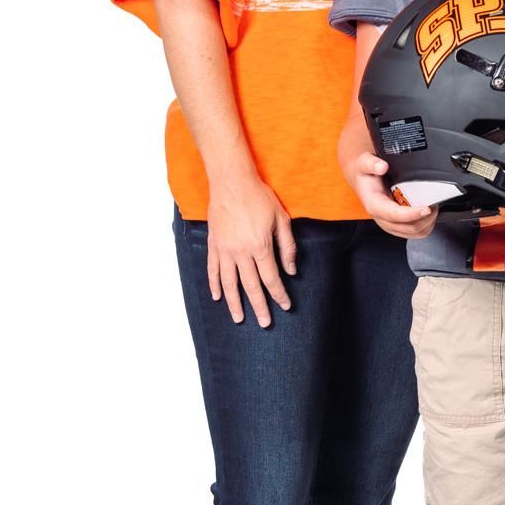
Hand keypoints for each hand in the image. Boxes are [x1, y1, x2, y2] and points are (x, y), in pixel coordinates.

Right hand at [206, 173, 296, 325]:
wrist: (231, 181)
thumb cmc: (259, 197)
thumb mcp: (281, 219)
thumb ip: (287, 246)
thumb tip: (291, 270)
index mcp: (260, 246)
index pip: (271, 278)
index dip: (279, 295)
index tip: (286, 306)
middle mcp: (241, 252)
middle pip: (250, 286)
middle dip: (259, 306)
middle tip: (264, 323)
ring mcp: (224, 250)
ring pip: (229, 283)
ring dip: (234, 303)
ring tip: (239, 318)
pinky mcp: (213, 245)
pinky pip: (213, 270)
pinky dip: (215, 285)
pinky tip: (218, 297)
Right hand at [351, 151, 437, 239]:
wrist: (362, 181)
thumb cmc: (365, 175)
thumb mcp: (364, 163)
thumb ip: (372, 164)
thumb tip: (382, 167)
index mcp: (374, 205)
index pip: (394, 215)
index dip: (412, 214)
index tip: (426, 208)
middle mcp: (382, 218)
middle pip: (407, 227)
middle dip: (425, 218)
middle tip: (434, 203)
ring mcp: (389, 224)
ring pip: (413, 233)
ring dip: (426, 223)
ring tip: (432, 208)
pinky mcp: (396, 226)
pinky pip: (413, 233)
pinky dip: (424, 226)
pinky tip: (427, 215)